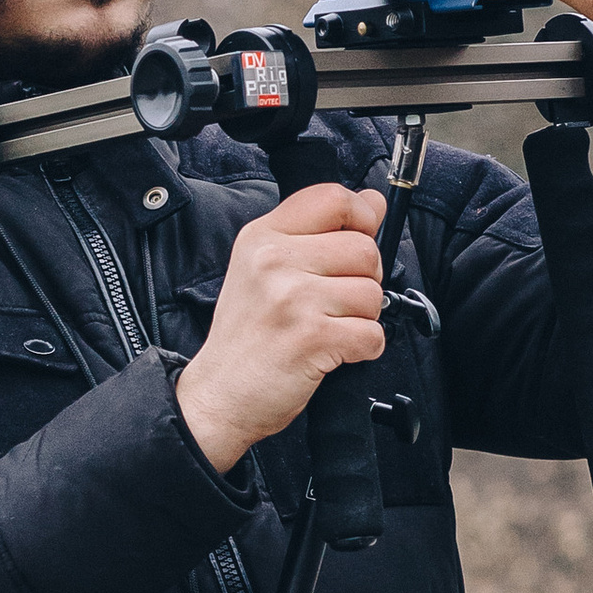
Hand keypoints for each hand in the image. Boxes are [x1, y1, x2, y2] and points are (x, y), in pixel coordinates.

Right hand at [176, 183, 386, 473]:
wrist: (219, 394)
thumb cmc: (246, 335)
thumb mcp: (265, 268)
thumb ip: (318, 232)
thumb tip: (374, 202)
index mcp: (262, 237)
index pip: (333, 198)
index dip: (362, 216)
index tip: (359, 237)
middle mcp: (274, 261)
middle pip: (364, 248)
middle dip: (364, 279)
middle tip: (336, 300)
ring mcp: (292, 299)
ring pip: (373, 293)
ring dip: (363, 318)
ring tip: (329, 327)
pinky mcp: (312, 338)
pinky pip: (372, 334)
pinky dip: (364, 348)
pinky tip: (334, 350)